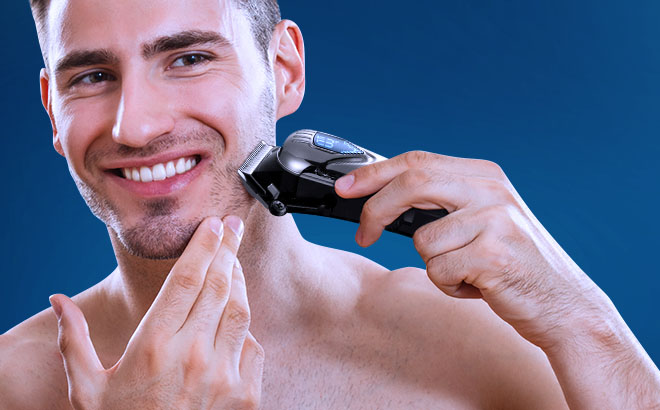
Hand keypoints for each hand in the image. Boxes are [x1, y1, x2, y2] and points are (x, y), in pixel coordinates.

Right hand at [49, 216, 263, 409]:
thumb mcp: (87, 390)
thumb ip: (74, 341)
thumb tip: (58, 301)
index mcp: (153, 347)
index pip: (187, 280)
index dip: (204, 247)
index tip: (214, 225)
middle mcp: (193, 355)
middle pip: (219, 286)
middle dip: (228, 250)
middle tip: (233, 228)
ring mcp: (224, 375)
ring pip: (240, 311)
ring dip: (238, 281)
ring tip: (233, 263)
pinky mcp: (246, 395)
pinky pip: (252, 346)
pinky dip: (244, 328)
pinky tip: (233, 320)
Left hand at [335, 151, 606, 348]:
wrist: (564, 304)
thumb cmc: (511, 264)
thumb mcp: (480, 220)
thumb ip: (442, 202)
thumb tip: (381, 198)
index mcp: (484, 175)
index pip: (416, 161)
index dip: (374, 173)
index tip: (345, 187)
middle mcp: (491, 189)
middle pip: (411, 184)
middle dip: (376, 210)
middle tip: (365, 234)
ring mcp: (495, 220)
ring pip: (423, 241)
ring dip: (434, 266)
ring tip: (467, 273)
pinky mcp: (495, 254)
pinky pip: (438, 272)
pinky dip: (449, 287)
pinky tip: (479, 287)